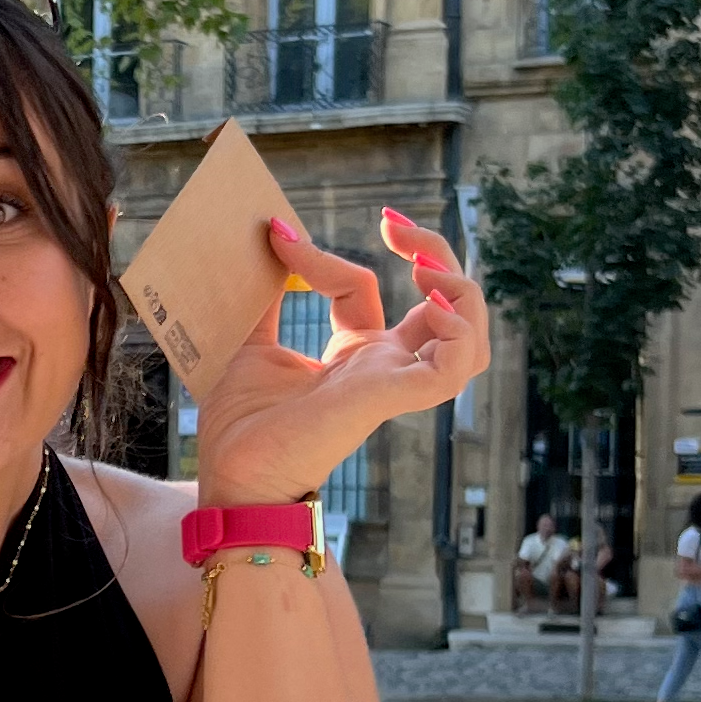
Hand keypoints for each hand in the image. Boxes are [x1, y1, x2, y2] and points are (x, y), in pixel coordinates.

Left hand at [192, 203, 489, 508]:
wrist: (230, 476)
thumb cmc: (241, 428)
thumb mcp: (248, 343)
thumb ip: (264, 296)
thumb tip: (270, 235)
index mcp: (353, 356)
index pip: (364, 288)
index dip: (327, 259)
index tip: (279, 235)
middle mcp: (384, 368)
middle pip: (446, 303)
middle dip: (436, 251)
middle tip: (395, 226)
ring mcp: (394, 383)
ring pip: (470, 339)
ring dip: (461, 290)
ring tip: (424, 266)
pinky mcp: (393, 397)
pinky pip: (456, 367)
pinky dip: (458, 329)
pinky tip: (432, 305)